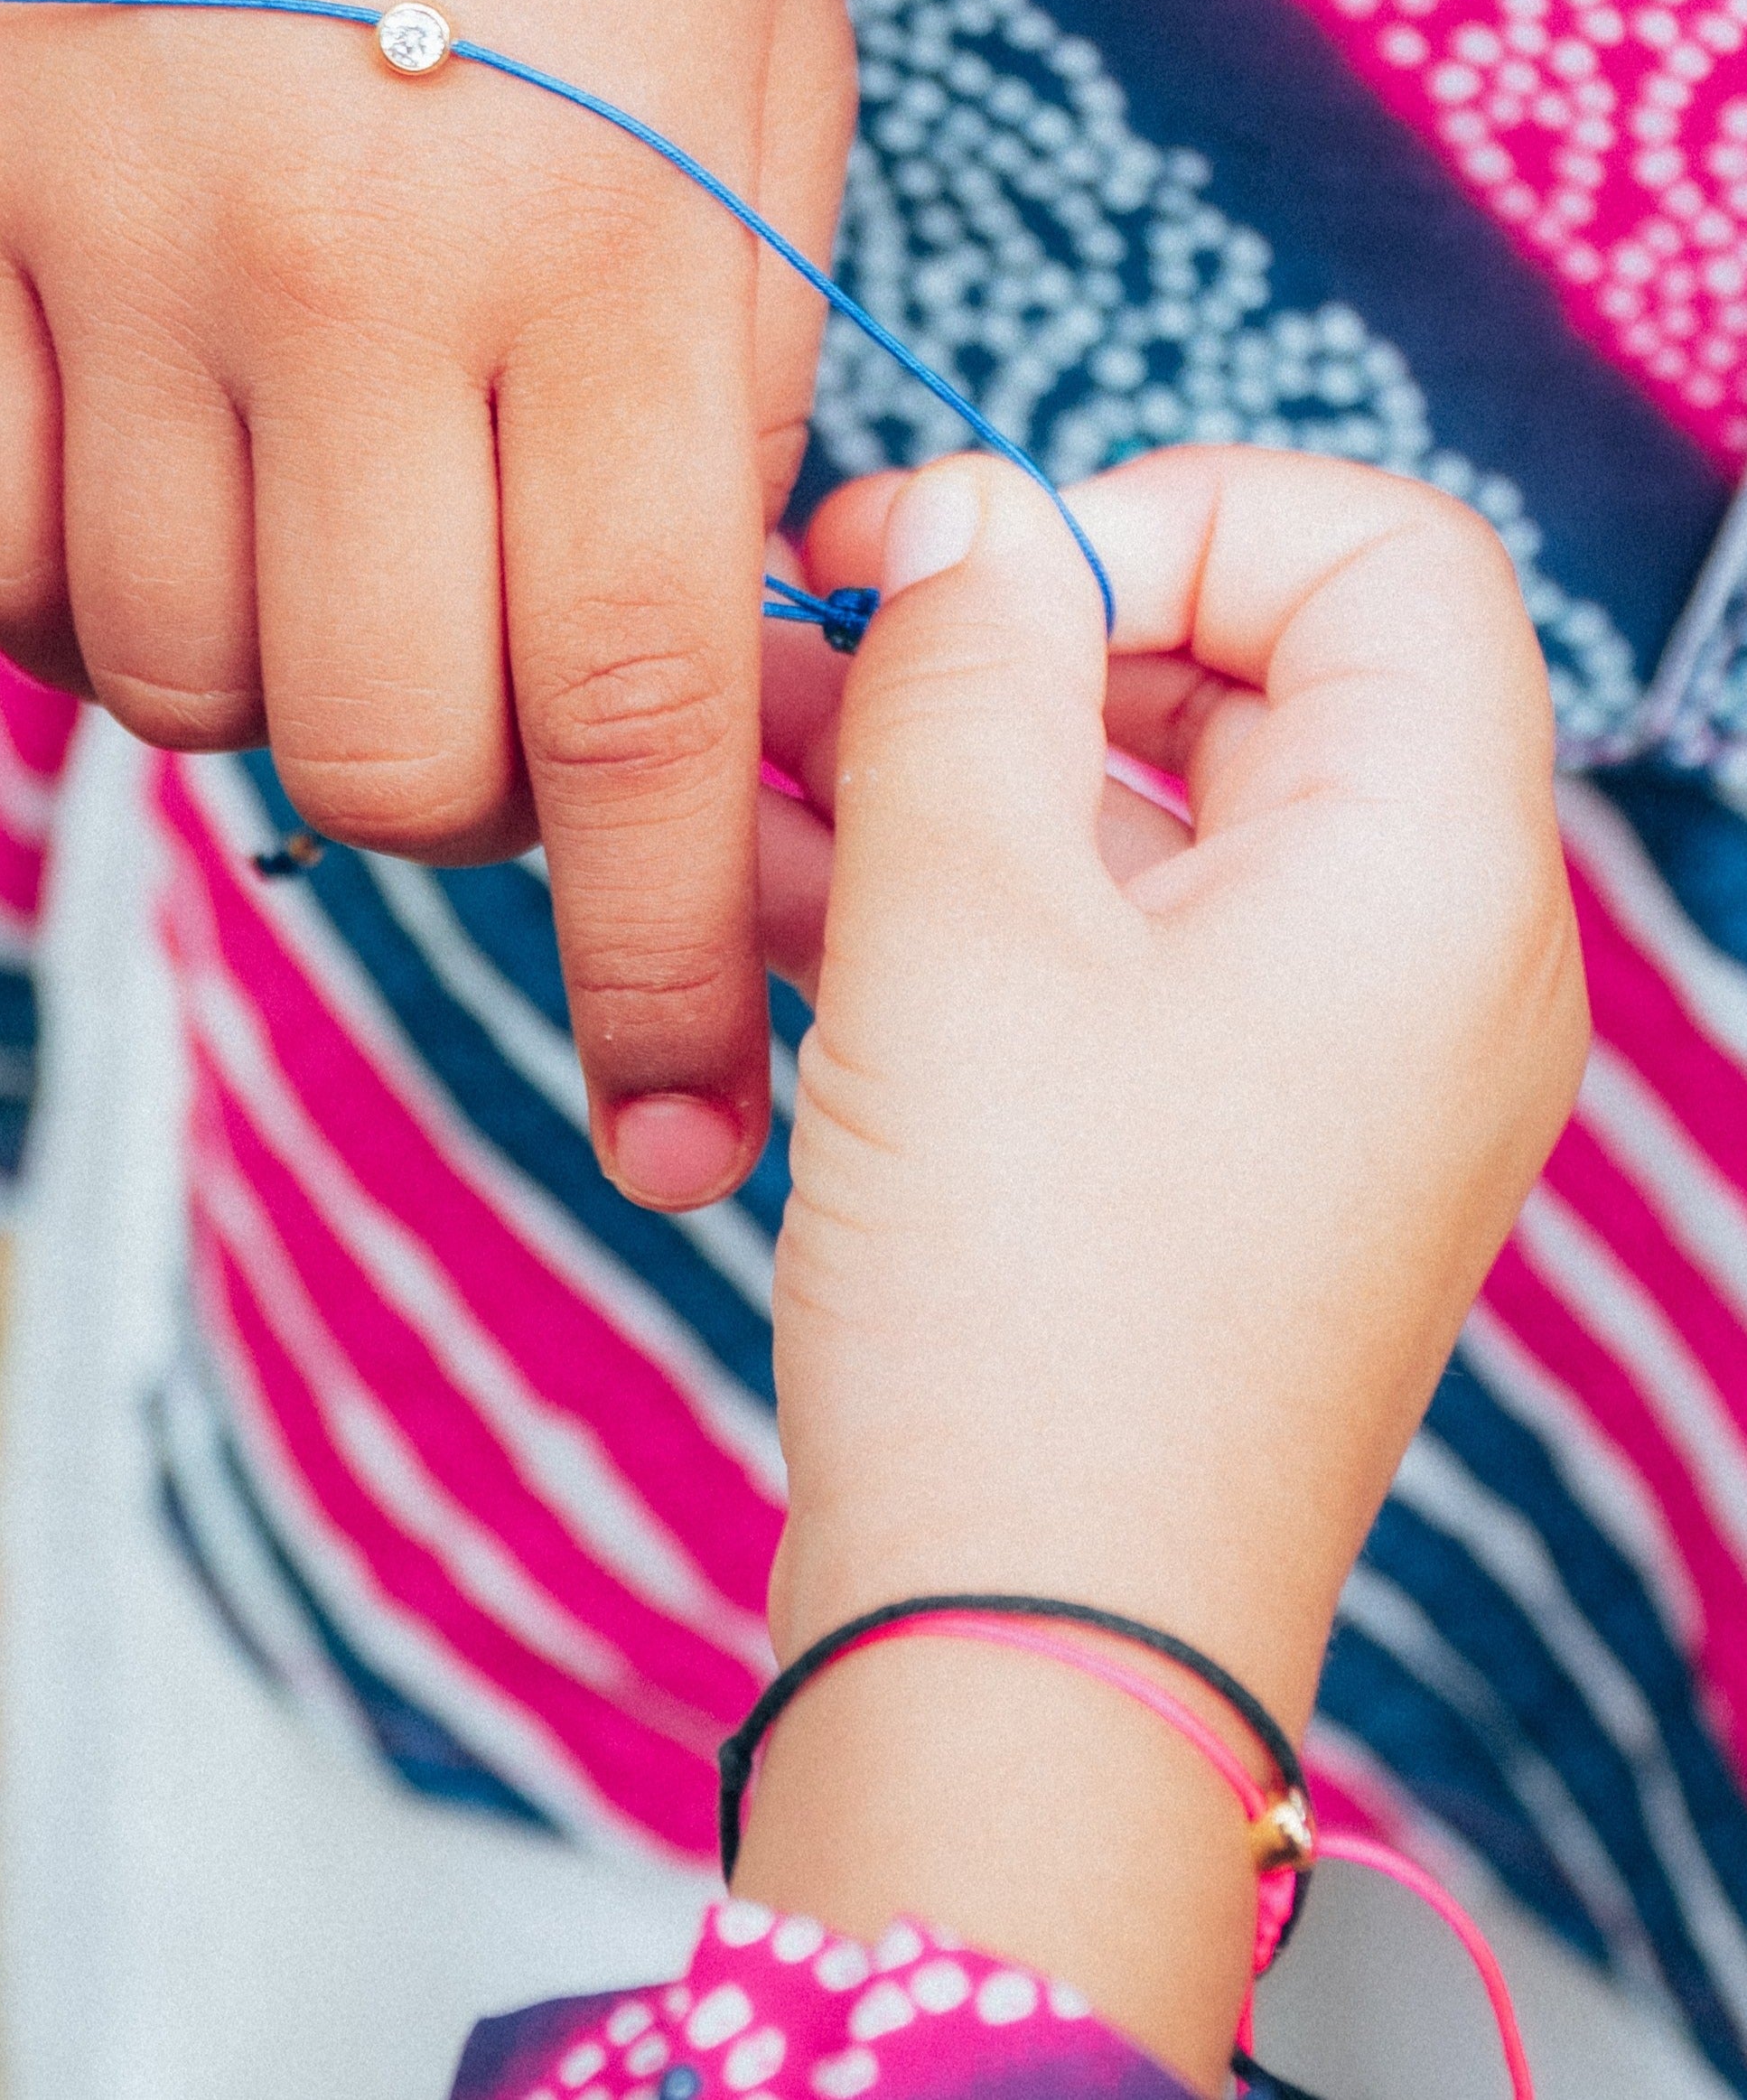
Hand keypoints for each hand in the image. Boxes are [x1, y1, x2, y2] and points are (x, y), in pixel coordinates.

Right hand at [0, 0, 855, 1202]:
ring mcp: (106, 236)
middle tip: (528, 746)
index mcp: (598, 241)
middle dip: (478, 825)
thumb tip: (704, 660)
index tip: (690, 1086)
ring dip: (278, 700)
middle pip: (381, 745)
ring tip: (359, 584)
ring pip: (157, 675)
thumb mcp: (766, 73)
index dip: (667, 946)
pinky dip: (82, 594)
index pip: (632, 714)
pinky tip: (183, 501)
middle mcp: (338, 272)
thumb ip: (736, 379)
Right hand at [736, 446, 1583, 2079]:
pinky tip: (759, 905)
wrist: (1026, 1664)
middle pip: (1247, 671)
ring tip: (736, 787)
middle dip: (1012, 642)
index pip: (1375, 546)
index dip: (1165, 515)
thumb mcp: (959, 916)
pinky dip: (958, 900)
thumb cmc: (1026, 1305)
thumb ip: (964, 661)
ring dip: (946, 771)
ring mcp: (1331, 1062)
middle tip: (809, 650)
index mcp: (1435, 865)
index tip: (968, 581)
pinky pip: (1108, 950)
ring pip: (1147, 815)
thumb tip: (972, 508)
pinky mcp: (1224, 1149)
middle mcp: (1427, 952)